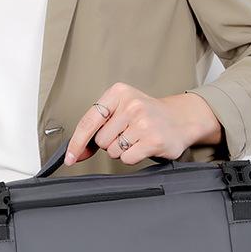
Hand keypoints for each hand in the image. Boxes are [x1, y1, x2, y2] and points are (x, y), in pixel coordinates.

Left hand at [64, 82, 222, 166]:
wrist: (181, 119)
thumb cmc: (146, 116)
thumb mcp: (121, 110)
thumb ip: (97, 127)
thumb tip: (75, 153)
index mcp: (119, 92)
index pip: (89, 121)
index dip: (76, 142)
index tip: (69, 158)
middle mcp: (131, 105)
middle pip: (101, 140)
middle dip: (110, 143)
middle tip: (127, 134)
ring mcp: (143, 122)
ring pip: (113, 151)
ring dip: (122, 151)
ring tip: (137, 139)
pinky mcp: (153, 140)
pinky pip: (127, 159)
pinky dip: (133, 157)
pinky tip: (143, 147)